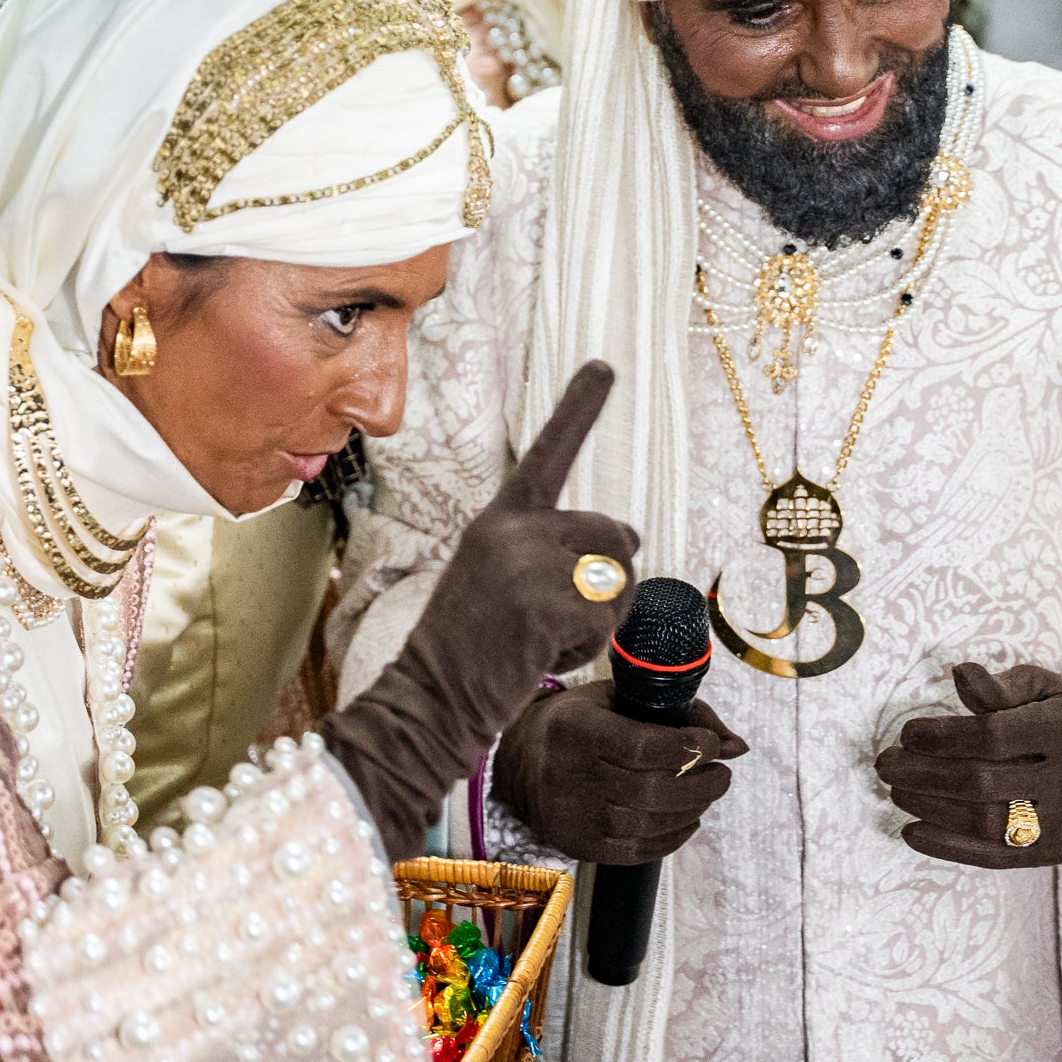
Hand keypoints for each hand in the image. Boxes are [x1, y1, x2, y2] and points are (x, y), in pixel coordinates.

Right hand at [319, 362, 637, 844]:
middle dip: (609, 579)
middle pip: (614, 535)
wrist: (430, 696)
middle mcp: (514, 529)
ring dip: (597, 620)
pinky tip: (539, 657)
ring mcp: (530, 565)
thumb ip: (552, 551)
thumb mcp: (500, 579)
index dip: (579, 407)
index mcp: (499, 518)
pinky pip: (606, 624)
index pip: (546, 454)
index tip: (605, 365)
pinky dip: (585, 650)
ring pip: (618, 583)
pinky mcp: (548, 606)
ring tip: (541, 638)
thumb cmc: (468, 647)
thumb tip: (631, 536)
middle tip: (558, 616)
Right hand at [492, 683, 748, 863]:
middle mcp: (570, 777)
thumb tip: (738, 746)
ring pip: (649, 824)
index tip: (714, 744)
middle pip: (652, 791)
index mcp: (577, 731)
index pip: (644, 748)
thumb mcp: (620, 698)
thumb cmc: (582, 721)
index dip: (689, 748)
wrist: (523, 762)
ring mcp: (574, 817)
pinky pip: (639, 851)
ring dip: (692, 809)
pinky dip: (674, 836)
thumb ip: (680, 713)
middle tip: (722, 773)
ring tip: (707, 792)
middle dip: (702, 782)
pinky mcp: (580, 846)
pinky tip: (687, 817)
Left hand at [874, 663, 1061, 869]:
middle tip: (886, 763)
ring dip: (930, 807)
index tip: (909, 733)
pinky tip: (912, 830)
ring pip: (985, 823)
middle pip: (983, 782)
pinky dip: (947, 846)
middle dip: (924, 774)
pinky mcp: (1052, 853)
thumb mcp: (1047, 689)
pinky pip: (993, 856)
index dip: (944, 736)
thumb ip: (1003, 687)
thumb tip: (960, 675)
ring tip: (896, 790)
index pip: (995, 737)